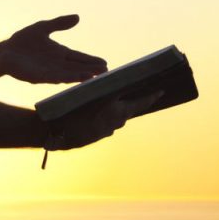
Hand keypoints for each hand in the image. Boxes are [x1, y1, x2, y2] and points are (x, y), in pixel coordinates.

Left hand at [2, 14, 107, 83]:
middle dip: (92, 70)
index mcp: (60, 53)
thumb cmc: (23, 41)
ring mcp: (49, 71)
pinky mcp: (39, 76)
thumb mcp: (43, 27)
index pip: (79, 57)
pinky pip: (55, 78)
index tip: (105, 63)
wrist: (4, 52)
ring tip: (94, 77)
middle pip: (78, 68)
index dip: (91, 61)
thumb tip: (77, 17)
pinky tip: (74, 79)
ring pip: (69, 75)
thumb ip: (59, 23)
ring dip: (81, 76)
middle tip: (106, 73)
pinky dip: (65, 78)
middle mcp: (57, 64)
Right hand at [46, 90, 164, 150]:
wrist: (56, 132)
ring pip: (116, 117)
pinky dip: (105, 116)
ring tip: (114, 99)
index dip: (152, 96)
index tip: (162, 91)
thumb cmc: (74, 109)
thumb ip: (109, 90)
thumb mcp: (93, 94)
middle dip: (133, 101)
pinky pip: (106, 123)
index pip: (141, 103)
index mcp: (118, 112)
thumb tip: (118, 83)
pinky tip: (97, 110)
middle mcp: (115, 123)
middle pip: (129, 110)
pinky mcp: (97, 136)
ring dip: (117, 109)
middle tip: (139, 91)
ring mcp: (106, 131)